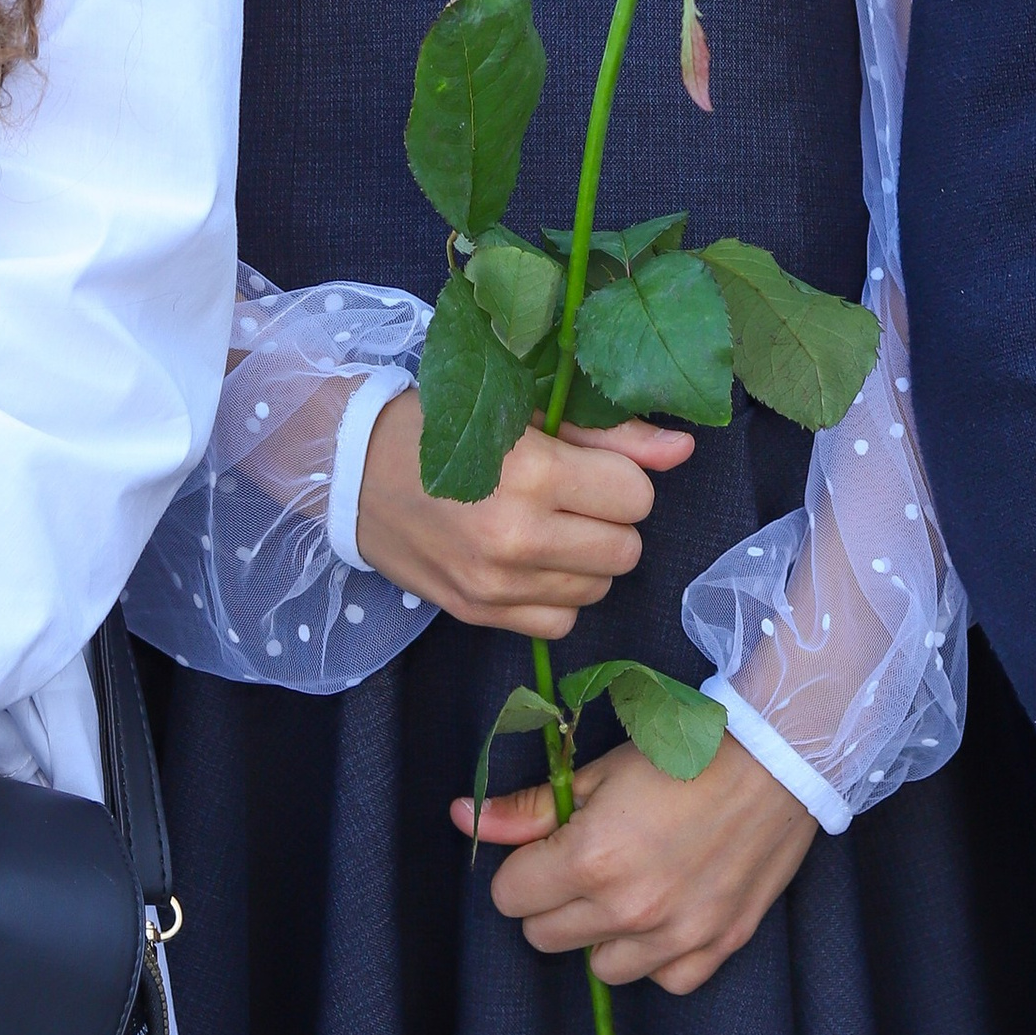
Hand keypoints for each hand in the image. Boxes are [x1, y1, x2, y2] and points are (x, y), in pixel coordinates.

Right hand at [357, 390, 692, 637]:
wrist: (351, 469)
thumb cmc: (439, 424)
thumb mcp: (524, 410)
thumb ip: (609, 434)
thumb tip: (684, 449)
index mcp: (531, 473)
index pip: (635, 496)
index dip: (620, 476)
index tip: (588, 463)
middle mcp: (517, 538)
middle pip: (625, 549)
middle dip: (610, 519)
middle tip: (571, 495)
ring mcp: (496, 586)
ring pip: (598, 589)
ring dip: (586, 558)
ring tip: (549, 524)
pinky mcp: (478, 615)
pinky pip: (561, 624)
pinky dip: (557, 595)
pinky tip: (531, 562)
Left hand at [458, 733, 818, 994]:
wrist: (778, 760)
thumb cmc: (683, 754)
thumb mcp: (599, 771)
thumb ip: (529, 808)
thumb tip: (464, 819)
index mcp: (591, 858)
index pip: (509, 897)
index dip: (522, 868)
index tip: (548, 848)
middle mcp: (629, 909)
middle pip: (545, 937)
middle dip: (553, 900)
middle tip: (589, 861)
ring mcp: (675, 937)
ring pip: (599, 967)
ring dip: (603, 932)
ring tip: (632, 883)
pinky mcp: (716, 948)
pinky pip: (661, 979)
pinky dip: (658, 953)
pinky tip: (670, 909)